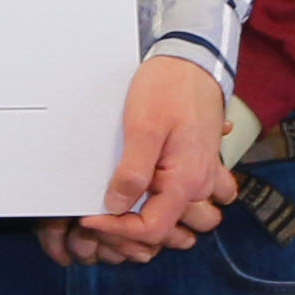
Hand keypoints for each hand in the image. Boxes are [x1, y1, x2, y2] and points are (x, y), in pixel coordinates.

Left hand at [56, 52, 233, 264]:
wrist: (191, 61)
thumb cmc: (167, 88)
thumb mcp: (142, 128)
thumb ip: (132, 172)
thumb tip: (115, 205)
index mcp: (187, 180)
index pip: (152, 228)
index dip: (117, 230)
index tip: (89, 218)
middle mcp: (201, 184)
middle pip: (173, 233)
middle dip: (137, 233)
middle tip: (104, 219)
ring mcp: (204, 175)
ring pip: (192, 222)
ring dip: (162, 225)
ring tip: (125, 213)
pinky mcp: (201, 164)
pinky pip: (199, 200)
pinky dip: (179, 207)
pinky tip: (151, 198)